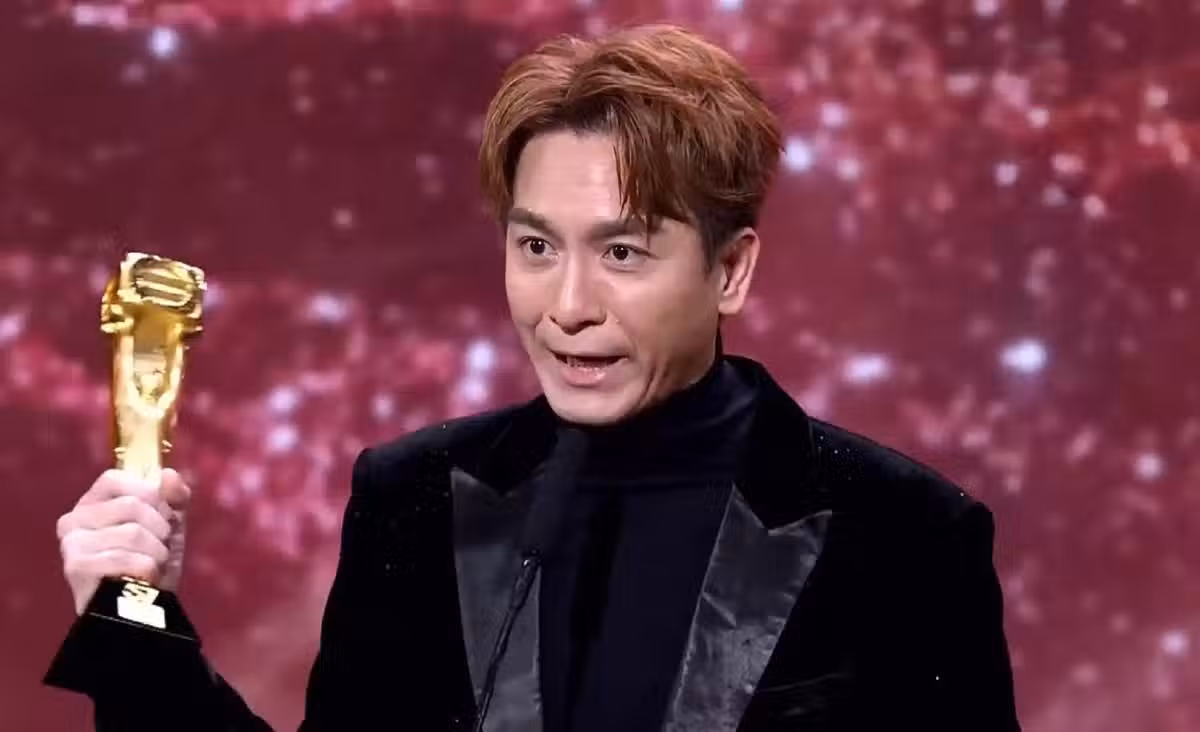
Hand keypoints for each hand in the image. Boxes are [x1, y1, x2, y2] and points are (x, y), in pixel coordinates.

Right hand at [56, 468, 191, 614]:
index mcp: (91, 504)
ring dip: (156, 552)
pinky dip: (148, 570)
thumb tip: (168, 475)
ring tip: (150, 566)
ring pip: (133, 531)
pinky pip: (129, 558)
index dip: (149, 495)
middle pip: (132, 504)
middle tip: (158, 549)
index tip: (161, 516)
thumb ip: (173, 496)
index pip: (116, 478)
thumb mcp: (169, 524)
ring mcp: (72, 544)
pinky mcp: (77, 568)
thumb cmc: (152, 563)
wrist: (143, 611)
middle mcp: (73, 520)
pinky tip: (142, 580)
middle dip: (160, 529)